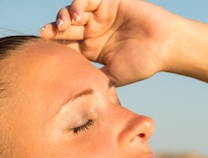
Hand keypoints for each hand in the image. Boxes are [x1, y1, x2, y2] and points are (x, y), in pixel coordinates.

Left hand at [40, 0, 179, 85]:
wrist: (166, 47)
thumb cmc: (143, 64)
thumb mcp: (112, 76)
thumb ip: (94, 81)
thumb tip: (74, 98)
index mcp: (90, 49)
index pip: (66, 45)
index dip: (53, 45)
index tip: (41, 49)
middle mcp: (93, 31)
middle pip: (66, 27)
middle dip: (53, 29)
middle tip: (45, 33)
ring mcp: (101, 15)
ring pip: (74, 11)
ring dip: (64, 15)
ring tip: (64, 24)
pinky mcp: (111, 1)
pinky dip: (80, 3)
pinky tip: (77, 15)